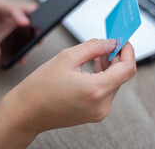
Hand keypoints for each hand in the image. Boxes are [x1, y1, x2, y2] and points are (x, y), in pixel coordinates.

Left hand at [0, 0, 36, 64]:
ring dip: (22, 53)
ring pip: (19, 48)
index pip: (31, 15)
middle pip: (29, 33)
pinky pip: (0, 56)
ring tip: (22, 58)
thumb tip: (26, 21)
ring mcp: (4, 39)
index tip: (43, 25)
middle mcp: (11, 27)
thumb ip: (11, 9)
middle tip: (38, 42)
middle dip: (35, 39)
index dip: (39, 19)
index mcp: (13, 14)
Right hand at [0, 39, 136, 148]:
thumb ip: (94, 46)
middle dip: (117, 56)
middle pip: (121, 75)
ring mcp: (98, 112)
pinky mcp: (94, 114)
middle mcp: (101, 104)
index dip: (128, 51)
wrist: (25, 112)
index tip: (122, 41)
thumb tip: (110, 42)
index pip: (128, 68)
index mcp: (96, 90)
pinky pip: (105, 91)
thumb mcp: (67, 57)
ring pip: (114, 83)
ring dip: (109, 66)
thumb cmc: (40, 87)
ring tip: (97, 54)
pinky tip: (93, 67)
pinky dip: (103, 77)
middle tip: (108, 42)